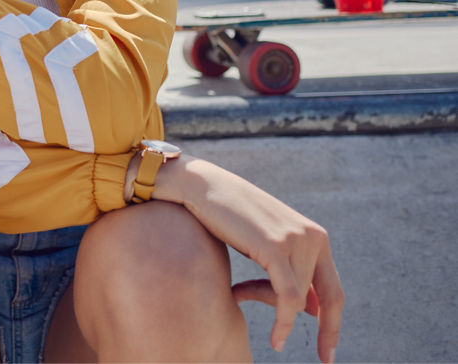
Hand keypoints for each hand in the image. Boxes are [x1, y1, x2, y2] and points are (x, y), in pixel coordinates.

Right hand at [165, 157, 343, 362]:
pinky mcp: (276, 246)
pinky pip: (289, 297)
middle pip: (327, 298)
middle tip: (328, 360)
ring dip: (279, 316)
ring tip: (242, 299)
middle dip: (330, 331)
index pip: (333, 288)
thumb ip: (288, 270)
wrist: (200, 187)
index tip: (330, 350)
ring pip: (300, 298)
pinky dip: (285, 323)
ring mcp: (296, 240)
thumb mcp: (263, 245)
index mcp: (314, 236)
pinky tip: (277, 340)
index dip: (334, 322)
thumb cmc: (226, 217)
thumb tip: (310, 309)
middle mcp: (313, 236)